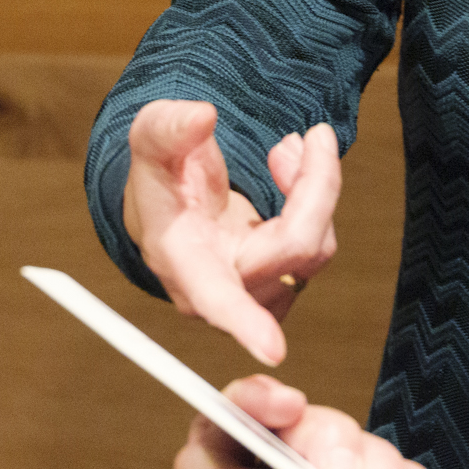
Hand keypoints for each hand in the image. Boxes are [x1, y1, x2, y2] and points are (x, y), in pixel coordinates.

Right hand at [123, 100, 341, 364]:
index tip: (274, 352)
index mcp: (182, 259)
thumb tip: (203, 117)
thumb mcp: (150, 137)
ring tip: (288, 146)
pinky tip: (291, 166)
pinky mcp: (282, 282)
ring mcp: (255, 290)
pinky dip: (315, 199)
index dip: (243, 323)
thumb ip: (169, 126)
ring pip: (314, 248)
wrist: (170, 204)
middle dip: (315, 188)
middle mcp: (220, 286)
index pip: (215, 297)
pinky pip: (318, 245)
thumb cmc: (159, 174)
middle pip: (292, 251)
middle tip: (314, 134)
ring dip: (315, 187)